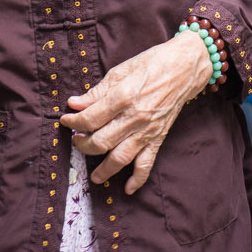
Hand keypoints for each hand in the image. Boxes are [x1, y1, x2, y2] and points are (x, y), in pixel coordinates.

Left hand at [60, 31, 214, 192]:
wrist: (185, 67)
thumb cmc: (152, 63)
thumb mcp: (120, 71)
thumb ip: (97, 92)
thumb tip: (74, 104)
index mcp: (122, 97)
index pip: (90, 118)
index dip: (73, 121)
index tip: (66, 120)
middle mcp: (134, 118)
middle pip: (101, 142)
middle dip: (83, 145)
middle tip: (76, 141)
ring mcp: (147, 130)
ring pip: (120, 158)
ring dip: (104, 170)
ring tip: (94, 176)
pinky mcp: (158, 138)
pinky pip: (147, 163)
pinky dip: (138, 179)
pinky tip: (128, 189)